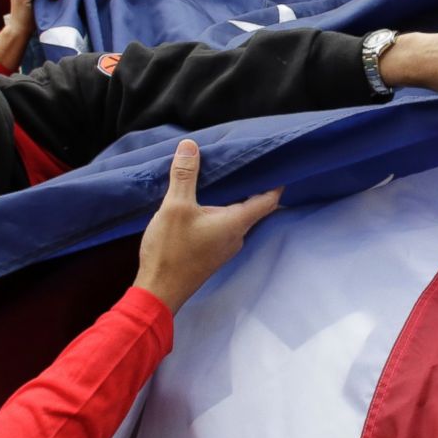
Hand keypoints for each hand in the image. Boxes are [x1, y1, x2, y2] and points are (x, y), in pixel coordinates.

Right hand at [133, 140, 282, 312]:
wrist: (158, 291)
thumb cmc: (171, 250)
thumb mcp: (175, 207)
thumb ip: (185, 176)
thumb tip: (190, 146)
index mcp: (236, 223)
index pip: (269, 200)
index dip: (277, 182)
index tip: (279, 165)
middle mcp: (237, 236)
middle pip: (254, 207)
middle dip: (252, 186)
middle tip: (247, 163)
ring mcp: (225, 248)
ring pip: (237, 218)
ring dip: (234, 200)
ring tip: (226, 178)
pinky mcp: (212, 254)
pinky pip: (224, 227)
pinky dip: (221, 212)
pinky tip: (207, 203)